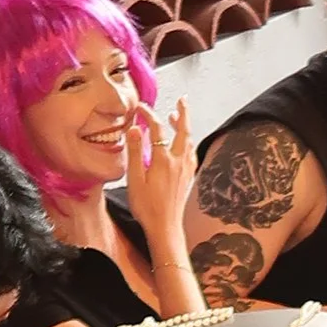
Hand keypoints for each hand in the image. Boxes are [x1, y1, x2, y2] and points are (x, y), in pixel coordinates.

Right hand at [124, 100, 197, 262]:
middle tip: (182, 100)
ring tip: (177, 117)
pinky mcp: (188, 177)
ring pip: (189, 141)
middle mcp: (178, 161)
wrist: (165, 227)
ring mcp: (185, 169)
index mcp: (163, 159)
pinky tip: (184, 144)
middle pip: (183, 130)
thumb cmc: (147, 207)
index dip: (148, 114)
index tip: (140, 107)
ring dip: (184, 126)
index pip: (156, 129)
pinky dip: (187, 142)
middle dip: (182, 112)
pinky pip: (191, 153)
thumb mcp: (134, 180)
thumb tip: (135, 129)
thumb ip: (135, 153)